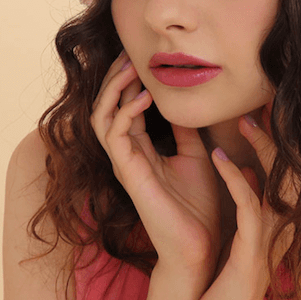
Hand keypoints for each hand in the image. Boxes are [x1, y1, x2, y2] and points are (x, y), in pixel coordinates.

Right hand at [90, 51, 222, 278]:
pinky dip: (125, 112)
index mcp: (140, 148)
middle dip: (114, 78)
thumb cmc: (198, 206)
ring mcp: (124, 164)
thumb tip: (183, 103)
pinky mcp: (128, 174)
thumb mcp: (195, 155)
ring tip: (131, 69)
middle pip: (105, 106)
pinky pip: (115, 136)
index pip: (123, 105)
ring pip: (101, 117)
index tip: (140, 55)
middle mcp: (126, 154)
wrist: (199, 245)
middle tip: (128, 54)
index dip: (128, 80)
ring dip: (113, 90)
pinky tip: (145, 98)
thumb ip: (184, 131)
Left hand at [192, 108, 299, 299]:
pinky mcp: (253, 253)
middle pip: (292, 172)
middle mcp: (282, 229)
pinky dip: (237, 180)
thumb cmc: (228, 280)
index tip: (269, 109)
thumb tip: (249, 172)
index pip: (287, 172)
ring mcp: (271, 241)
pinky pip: (250, 207)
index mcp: (278, 222)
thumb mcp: (242, 236)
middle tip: (263, 104)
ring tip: (243, 121)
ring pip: (278, 184)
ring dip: (262, 149)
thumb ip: (250, 205)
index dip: (281, 141)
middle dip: (280, 137)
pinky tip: (221, 158)